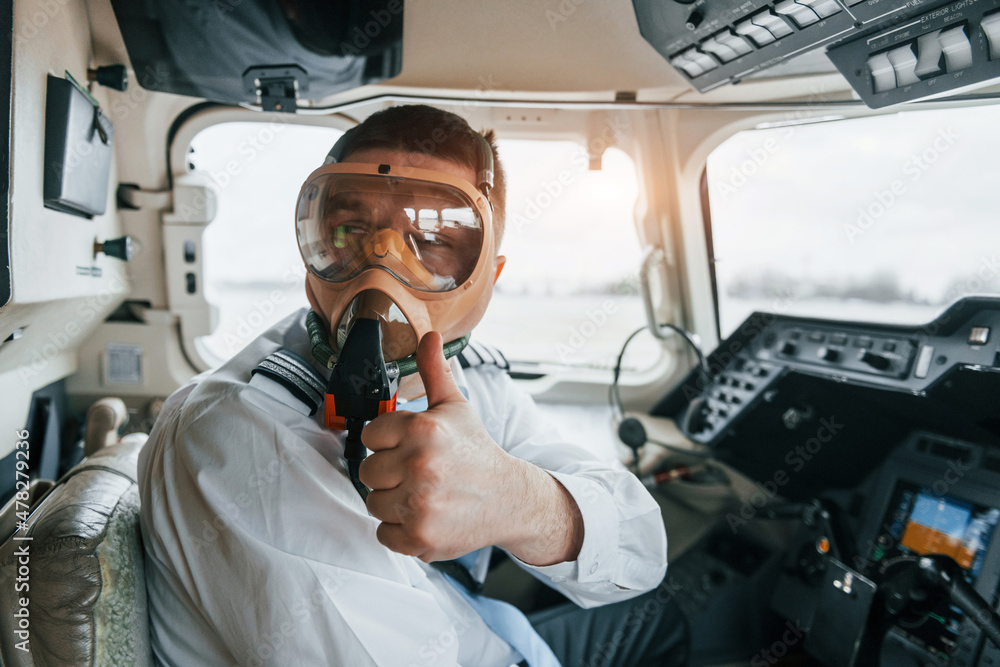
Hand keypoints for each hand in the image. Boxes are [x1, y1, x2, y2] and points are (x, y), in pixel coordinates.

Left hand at [359, 332, 582, 564]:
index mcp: (423, 429)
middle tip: (419, 473)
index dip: (389, 441)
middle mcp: (419, 465)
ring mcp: (418, 504)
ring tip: (423, 494)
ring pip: (374, 503)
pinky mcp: (419, 538)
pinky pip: (383, 534)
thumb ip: (435, 372)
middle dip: (390, 473)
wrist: (510, 499)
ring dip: (393, 502)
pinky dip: (400, 530)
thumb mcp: (456, 408)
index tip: (410, 447)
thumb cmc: (476, 452)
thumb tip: (428, 336)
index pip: (371, 435)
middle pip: (368, 471)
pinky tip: (425, 516)